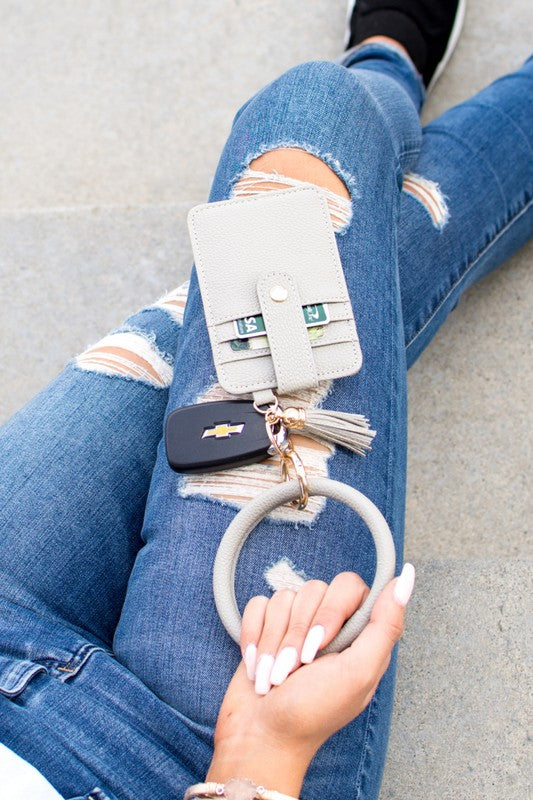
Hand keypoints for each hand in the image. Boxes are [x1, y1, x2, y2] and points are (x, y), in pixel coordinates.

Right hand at [207, 563, 414, 795]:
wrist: (260, 736)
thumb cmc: (313, 713)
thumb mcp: (358, 673)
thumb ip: (386, 625)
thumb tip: (406, 578)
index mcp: (358, 634)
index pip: (351, 587)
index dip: (331, 611)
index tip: (320, 646)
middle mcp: (329, 625)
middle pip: (314, 588)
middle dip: (297, 632)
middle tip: (296, 667)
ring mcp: (295, 624)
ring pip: (284, 597)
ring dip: (273, 642)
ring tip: (274, 675)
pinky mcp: (266, 626)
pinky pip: (259, 604)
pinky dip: (254, 635)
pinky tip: (256, 664)